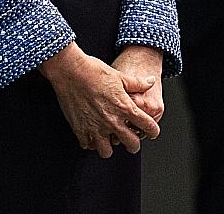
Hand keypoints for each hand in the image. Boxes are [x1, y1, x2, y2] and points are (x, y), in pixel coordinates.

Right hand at [40, 43, 161, 157]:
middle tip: (130, 140)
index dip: (153, 131)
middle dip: (134, 145)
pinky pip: (88, 145)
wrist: (69, 70)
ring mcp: (95, 128)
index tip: (152, 132)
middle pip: (132, 145)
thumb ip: (137, 83)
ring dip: (109, 147)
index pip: (147, 126)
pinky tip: (91, 134)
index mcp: (124, 107)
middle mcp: (112, 121)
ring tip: (108, 139)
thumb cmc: (93, 71)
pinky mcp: (80, 130)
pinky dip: (90, 142)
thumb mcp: (119, 75)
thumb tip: (151, 82)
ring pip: (107, 152)